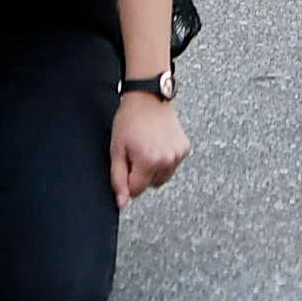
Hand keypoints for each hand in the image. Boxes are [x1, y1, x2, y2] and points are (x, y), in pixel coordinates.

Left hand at [110, 92, 187, 207]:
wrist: (149, 97)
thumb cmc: (129, 121)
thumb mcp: (116, 150)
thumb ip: (118, 179)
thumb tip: (122, 203)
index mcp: (149, 162)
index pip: (136, 191)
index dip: (127, 179)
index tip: (125, 161)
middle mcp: (167, 161)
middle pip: (151, 185)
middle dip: (141, 175)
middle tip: (135, 152)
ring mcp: (178, 154)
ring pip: (163, 177)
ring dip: (154, 169)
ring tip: (147, 147)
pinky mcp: (185, 148)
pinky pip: (172, 165)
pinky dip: (165, 159)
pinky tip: (158, 143)